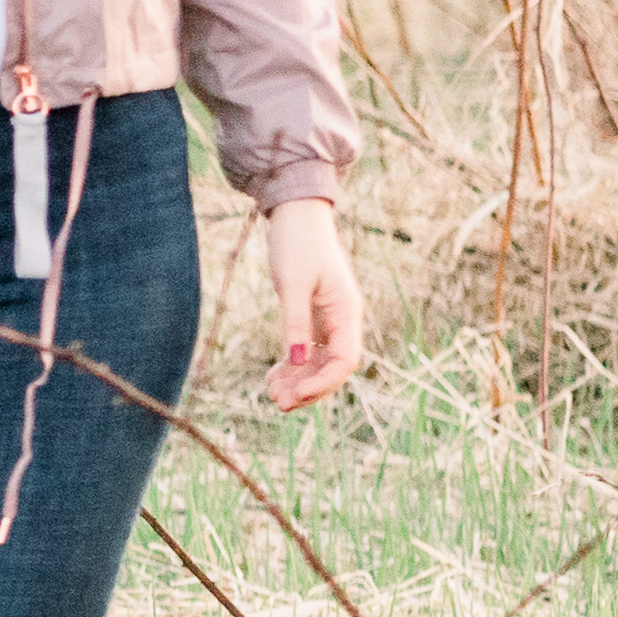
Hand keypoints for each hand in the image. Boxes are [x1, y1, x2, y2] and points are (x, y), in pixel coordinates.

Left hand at [259, 197, 362, 410]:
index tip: (296, 395)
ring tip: (271, 394)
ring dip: (298, 380)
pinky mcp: (314, 315)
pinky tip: (273, 376)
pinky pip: (309, 349)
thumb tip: (298, 362)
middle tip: (278, 403)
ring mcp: (329, 318)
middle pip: (333, 367)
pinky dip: (293, 364)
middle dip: (308, 388)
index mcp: (346, 310)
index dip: (324, 382)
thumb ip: (296, 323)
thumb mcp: (292, 284)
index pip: (346, 360)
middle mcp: (343, 318)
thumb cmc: (296, 243)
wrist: (295, 213)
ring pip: (319, 361)